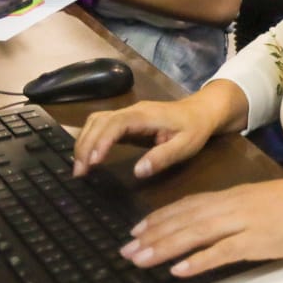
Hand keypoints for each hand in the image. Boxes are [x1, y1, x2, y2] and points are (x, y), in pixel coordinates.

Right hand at [73, 94, 224, 178]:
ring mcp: (128, 113)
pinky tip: (88, 156)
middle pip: (99, 121)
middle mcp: (132, 110)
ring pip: (97, 120)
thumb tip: (137, 172)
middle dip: (85, 145)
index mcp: (145, 115)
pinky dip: (90, 138)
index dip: (101, 141)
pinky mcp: (127, 120)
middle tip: (78, 172)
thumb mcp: (185, 146)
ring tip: (79, 167)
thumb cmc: (195, 129)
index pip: (116, 124)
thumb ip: (162, 157)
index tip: (92, 162)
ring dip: (84, 141)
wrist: (203, 110)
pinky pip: (102, 124)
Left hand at [120, 178, 282, 276]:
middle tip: (125, 249)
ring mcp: (241, 224)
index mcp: (231, 196)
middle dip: (152, 235)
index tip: (137, 228)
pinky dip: (197, 260)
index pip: (188, 205)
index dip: (160, 217)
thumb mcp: (259, 200)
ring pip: (194, 233)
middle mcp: (230, 207)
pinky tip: (178, 270)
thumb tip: (211, 223)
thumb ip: (235, 209)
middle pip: (183, 220)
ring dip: (164, 247)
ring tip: (139, 259)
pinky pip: (220, 252)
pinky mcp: (254, 242)